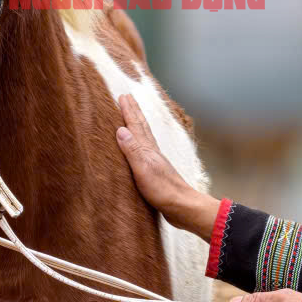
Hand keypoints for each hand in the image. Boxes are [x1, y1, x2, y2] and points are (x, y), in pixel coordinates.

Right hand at [115, 94, 218, 238]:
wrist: (181, 206)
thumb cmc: (162, 190)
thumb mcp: (143, 169)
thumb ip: (132, 150)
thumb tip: (120, 129)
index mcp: (147, 149)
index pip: (135, 125)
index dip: (128, 110)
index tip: (122, 96)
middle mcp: (151, 152)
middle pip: (141, 127)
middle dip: (133, 112)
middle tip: (127, 98)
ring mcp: (154, 161)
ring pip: (144, 137)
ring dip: (137, 124)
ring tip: (132, 116)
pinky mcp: (155, 172)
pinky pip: (144, 149)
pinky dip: (139, 142)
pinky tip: (140, 146)